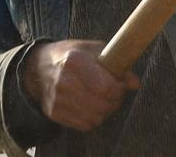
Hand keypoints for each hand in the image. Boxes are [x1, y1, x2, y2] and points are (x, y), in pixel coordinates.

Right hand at [22, 39, 139, 130]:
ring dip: (107, 111)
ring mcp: (58, 100)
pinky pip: (84, 125)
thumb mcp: (94, 50)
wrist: (39, 67)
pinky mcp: (54, 113)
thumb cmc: (72, 54)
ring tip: (108, 100)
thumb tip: (135, 83)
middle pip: (101, 104)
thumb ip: (117, 64)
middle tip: (118, 93)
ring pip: (94, 117)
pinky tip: (95, 107)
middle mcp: (64, 82)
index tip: (123, 84)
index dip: (120, 88)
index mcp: (75, 61)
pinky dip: (94, 119)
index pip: (106, 86)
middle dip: (116, 101)